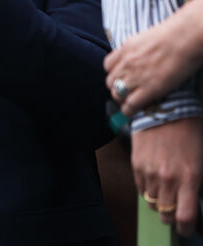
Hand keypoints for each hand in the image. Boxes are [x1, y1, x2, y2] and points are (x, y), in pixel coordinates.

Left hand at [105, 0, 202, 116]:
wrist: (183, 39)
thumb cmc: (171, 35)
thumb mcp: (145, 39)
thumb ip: (137, 50)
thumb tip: (138, 58)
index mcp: (126, 48)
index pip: (108, 65)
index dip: (114, 73)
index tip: (120, 78)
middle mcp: (127, 62)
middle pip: (110, 81)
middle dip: (116, 88)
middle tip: (125, 92)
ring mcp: (136, 76)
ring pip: (117, 94)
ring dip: (121, 100)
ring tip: (128, 104)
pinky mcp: (149, 89)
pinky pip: (130, 105)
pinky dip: (129, 110)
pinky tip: (132, 112)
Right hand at [132, 118, 202, 236]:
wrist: (165, 106)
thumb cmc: (189, 129)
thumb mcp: (201, 159)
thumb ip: (196, 183)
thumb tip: (192, 199)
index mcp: (189, 178)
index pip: (184, 218)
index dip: (186, 228)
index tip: (187, 226)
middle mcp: (168, 178)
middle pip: (166, 215)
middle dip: (172, 214)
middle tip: (176, 206)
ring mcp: (150, 172)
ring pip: (152, 203)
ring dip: (159, 200)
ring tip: (165, 189)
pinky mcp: (137, 163)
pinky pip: (141, 188)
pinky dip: (148, 189)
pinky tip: (154, 179)